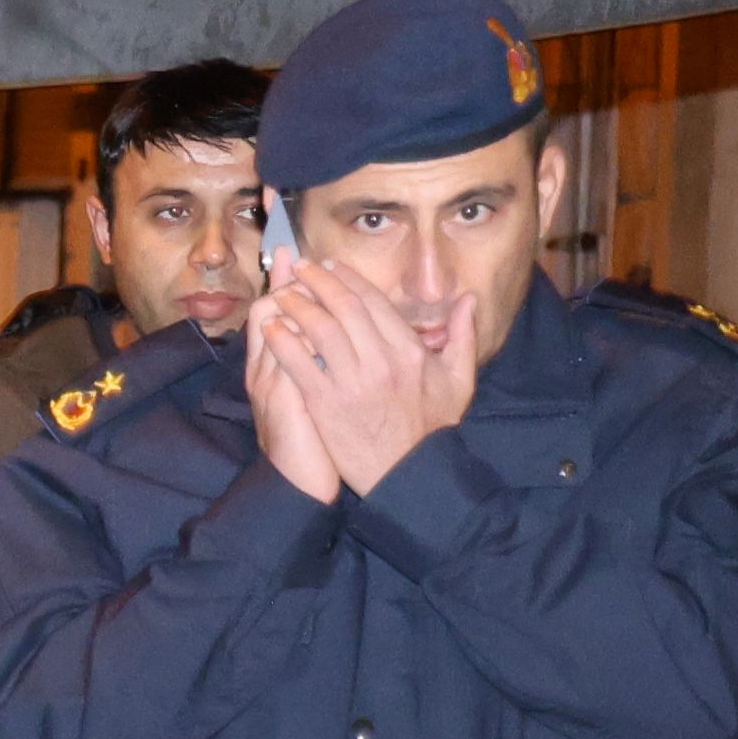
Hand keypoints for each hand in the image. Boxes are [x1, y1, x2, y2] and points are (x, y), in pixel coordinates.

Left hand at [246, 259, 452, 494]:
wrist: (408, 473)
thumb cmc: (432, 427)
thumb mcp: (459, 380)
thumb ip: (463, 336)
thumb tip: (467, 299)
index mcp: (409, 351)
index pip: (374, 303)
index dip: (349, 279)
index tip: (332, 266)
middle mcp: (380, 361)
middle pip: (344, 308)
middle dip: (320, 282)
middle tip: (302, 267)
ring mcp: (350, 382)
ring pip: (320, 329)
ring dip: (298, 305)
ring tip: (283, 290)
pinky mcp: (325, 403)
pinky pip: (299, 364)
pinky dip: (283, 341)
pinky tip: (270, 327)